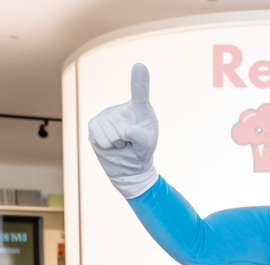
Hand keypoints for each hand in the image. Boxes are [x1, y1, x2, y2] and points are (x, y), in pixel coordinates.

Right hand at [88, 63, 158, 198]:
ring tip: (121, 143)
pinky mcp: (94, 125)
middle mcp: (122, 108)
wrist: (129, 167)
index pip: (139, 92)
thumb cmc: (140, 152)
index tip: (140, 66)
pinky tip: (111, 144)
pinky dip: (107, 145)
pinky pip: (100, 137)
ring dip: (117, 143)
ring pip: (111, 132)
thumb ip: (142, 138)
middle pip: (122, 125)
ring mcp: (106, 115)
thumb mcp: (147, 147)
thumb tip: (127, 130)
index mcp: (139, 109)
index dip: (139, 80)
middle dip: (127, 140)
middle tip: (129, 143)